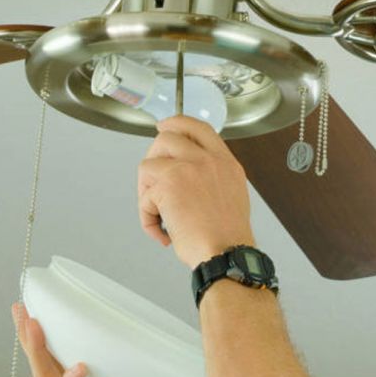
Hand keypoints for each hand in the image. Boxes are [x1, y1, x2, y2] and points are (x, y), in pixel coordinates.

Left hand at [137, 115, 254, 267]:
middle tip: (153, 182)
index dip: (177, 123)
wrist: (226, 253)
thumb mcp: (231, 194)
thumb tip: (185, 175)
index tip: (164, 127)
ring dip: (146, 191)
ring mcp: (186, 169)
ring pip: (148, 165)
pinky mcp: (168, 184)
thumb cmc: (227, 236)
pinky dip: (147, 216)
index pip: (199, 127)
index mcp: (225, 162)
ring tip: (159, 213)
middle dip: (153, 158)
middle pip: (167, 138)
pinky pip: (144, 196)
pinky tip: (161, 230)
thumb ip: (211, 176)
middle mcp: (207, 160)